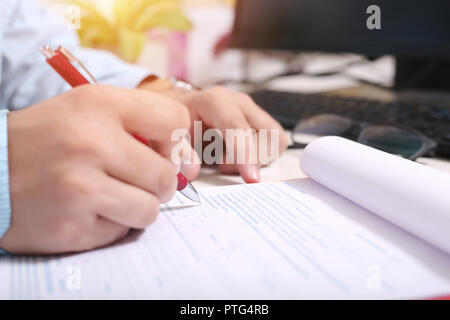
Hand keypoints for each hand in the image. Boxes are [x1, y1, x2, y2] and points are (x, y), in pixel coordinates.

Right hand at [0, 85, 190, 254]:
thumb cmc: (48, 139)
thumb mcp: (90, 112)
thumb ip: (144, 128)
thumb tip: (190, 166)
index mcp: (99, 104)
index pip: (174, 119)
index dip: (175, 141)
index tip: (160, 151)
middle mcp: (91, 142)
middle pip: (166, 175)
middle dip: (154, 183)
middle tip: (128, 178)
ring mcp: (80, 186)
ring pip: (150, 209)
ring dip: (134, 206)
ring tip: (106, 195)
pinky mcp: (71, 225)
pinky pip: (120, 232)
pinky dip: (109, 224)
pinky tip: (83, 210)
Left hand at [140, 83, 287, 182]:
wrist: (177, 108)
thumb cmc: (174, 120)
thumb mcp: (167, 133)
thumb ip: (177, 151)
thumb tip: (192, 171)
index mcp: (216, 101)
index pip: (239, 128)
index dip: (246, 154)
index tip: (251, 179)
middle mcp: (239, 103)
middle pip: (268, 134)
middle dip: (254, 159)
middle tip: (222, 165)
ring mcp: (251, 111)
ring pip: (276, 140)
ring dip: (258, 159)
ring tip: (226, 161)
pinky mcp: (258, 122)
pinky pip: (273, 144)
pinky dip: (259, 157)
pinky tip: (235, 158)